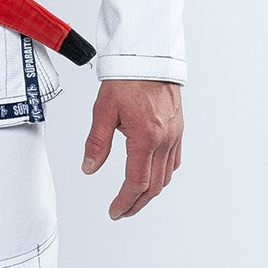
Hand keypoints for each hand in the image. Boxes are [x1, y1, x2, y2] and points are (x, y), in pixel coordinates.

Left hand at [82, 79, 182, 220]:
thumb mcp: (103, 110)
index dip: (124, 201)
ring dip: (151, 192)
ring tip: (135, 198)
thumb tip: (89, 168)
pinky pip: (175, 160)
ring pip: (166, 175)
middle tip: (122, 211)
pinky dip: (164, 174)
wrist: (148, 55)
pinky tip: (153, 175)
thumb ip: (97, 142)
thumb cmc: (127, 78)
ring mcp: (174, 134)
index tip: (114, 211)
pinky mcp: (178, 128)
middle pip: (154, 185)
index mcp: (145, 137)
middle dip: (137, 203)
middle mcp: (164, 139)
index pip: (136, 182)